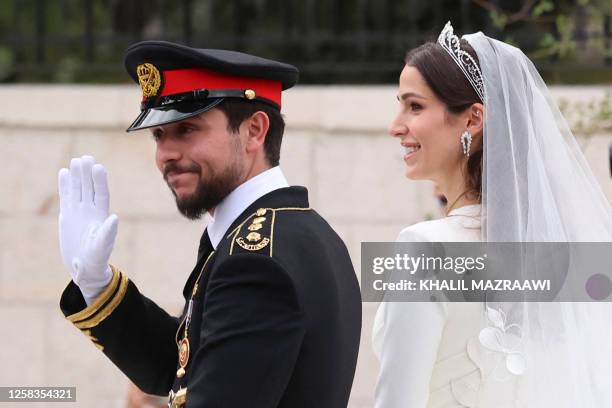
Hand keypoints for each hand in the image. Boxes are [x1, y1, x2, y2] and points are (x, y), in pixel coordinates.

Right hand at [58, 156, 118, 303]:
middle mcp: (91, 210)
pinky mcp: (67, 215)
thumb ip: (108, 233)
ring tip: (75, 160)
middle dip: (88, 174)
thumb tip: (115, 218)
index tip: (98, 167)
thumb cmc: (97, 258)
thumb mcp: (102, 246)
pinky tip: (63, 172)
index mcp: (102, 215)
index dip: (100, 181)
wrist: (85, 266)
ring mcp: (79, 211)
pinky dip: (64, 185)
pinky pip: (66, 197)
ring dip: (76, 176)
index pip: (101, 194)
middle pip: (90, 188)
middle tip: (86, 158)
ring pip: (78, 189)